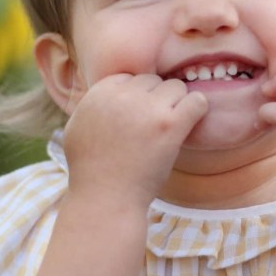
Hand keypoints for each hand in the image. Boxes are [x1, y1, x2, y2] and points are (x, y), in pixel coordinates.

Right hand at [62, 74, 207, 206]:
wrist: (106, 198)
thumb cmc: (91, 170)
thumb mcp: (77, 127)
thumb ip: (92, 104)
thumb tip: (108, 89)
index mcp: (100, 91)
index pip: (131, 77)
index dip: (137, 99)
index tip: (137, 120)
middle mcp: (123, 95)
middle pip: (154, 80)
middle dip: (156, 101)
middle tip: (153, 129)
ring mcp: (147, 108)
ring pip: (176, 88)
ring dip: (176, 106)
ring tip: (167, 131)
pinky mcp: (169, 125)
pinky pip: (197, 101)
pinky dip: (197, 110)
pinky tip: (188, 125)